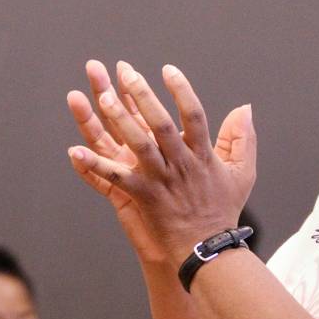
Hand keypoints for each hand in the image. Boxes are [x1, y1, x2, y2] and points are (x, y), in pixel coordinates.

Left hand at [67, 61, 256, 270]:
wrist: (208, 249)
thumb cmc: (223, 210)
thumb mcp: (243, 172)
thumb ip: (242, 138)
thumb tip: (245, 107)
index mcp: (203, 154)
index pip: (194, 113)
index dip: (181, 89)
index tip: (167, 69)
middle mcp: (181, 163)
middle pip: (161, 123)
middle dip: (143, 95)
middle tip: (126, 72)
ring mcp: (161, 180)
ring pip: (138, 144)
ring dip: (120, 120)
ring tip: (102, 97)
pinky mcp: (144, 197)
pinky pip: (115, 178)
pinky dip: (94, 166)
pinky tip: (73, 151)